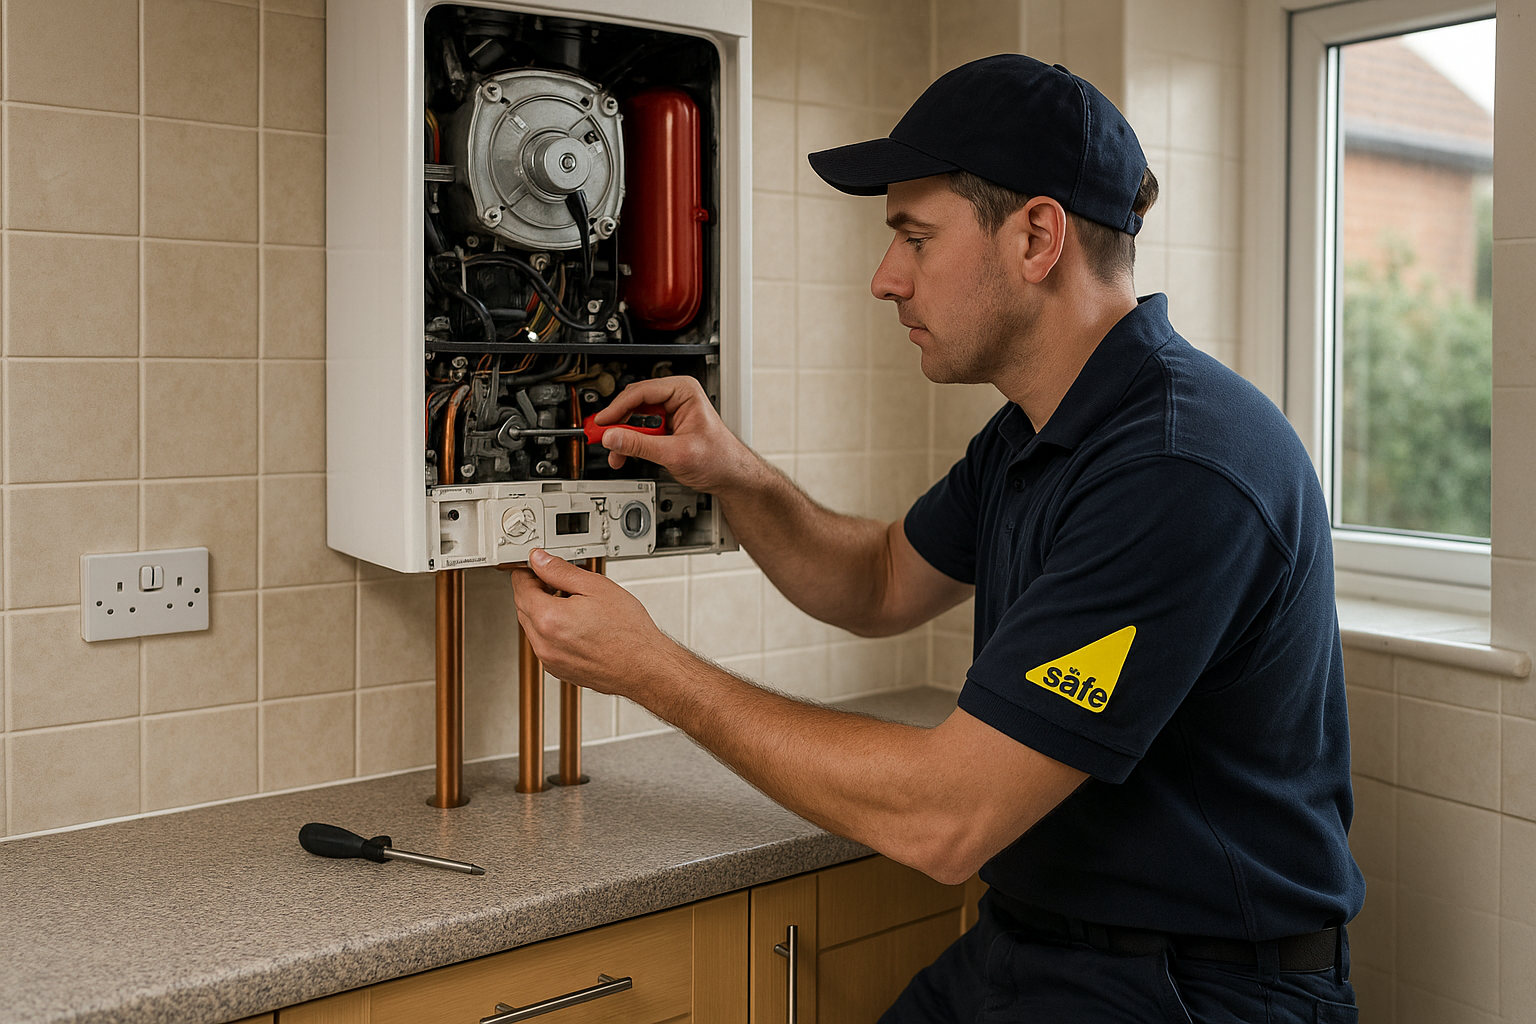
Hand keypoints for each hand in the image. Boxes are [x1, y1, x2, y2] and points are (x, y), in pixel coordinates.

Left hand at [507, 549, 686, 697]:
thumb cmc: (628, 633)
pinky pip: (544, 644)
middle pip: (522, 607)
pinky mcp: (559, 670)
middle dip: (533, 590)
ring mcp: (550, 660)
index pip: (521, 587)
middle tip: (554, 579)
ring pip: (532, 627)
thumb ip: (561, 571)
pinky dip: (551, 631)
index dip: (527, 571)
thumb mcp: (596, 587)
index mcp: (549, 619)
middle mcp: (544, 643)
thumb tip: (540, 560)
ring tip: (571, 602)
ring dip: (542, 611)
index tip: (535, 565)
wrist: (645, 667)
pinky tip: (575, 623)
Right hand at [594, 376, 755, 492]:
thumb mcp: (675, 453)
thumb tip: (613, 436)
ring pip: (634, 418)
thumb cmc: (721, 460)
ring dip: (622, 436)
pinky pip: (641, 431)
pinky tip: (624, 455)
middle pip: (633, 403)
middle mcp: (676, 397)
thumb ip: (640, 445)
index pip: (641, 393)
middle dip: (617, 423)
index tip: (601, 423)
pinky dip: (630, 443)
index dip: (617, 408)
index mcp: (684, 391)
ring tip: (615, 453)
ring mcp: (670, 412)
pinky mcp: (666, 427)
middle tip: (600, 436)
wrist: (732, 477)